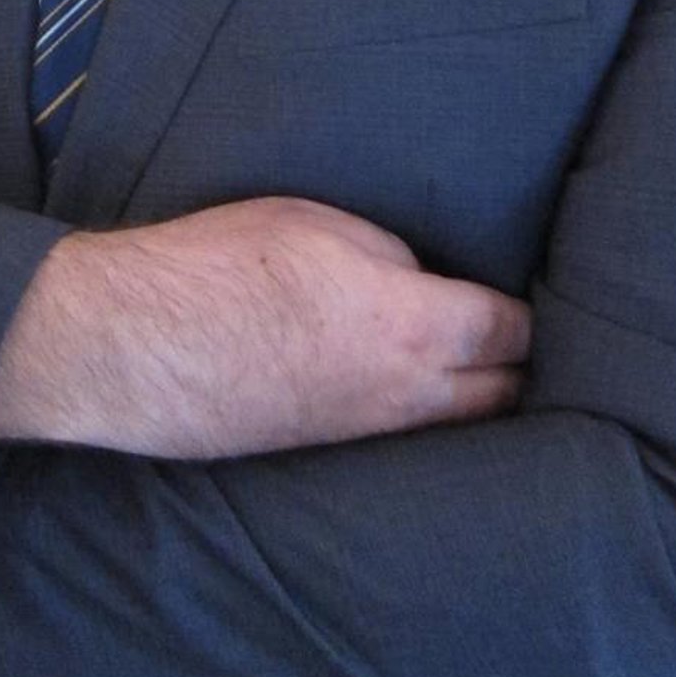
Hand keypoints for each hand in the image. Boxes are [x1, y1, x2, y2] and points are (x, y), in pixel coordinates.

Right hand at [0, 195, 529, 459]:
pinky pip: (402, 442)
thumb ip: (391, 254)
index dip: (536, 312)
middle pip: (504, 397)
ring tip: (480, 368)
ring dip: (476, 401)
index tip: (541, 294)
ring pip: (457, 429)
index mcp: (415, 326)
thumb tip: (421, 279)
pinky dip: (420, 420)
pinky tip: (404, 391)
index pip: (517, 333)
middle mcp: (405, 395)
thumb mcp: (317, 223)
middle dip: (522, 367)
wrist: (134, 343)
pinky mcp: (324, 453)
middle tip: (523, 335)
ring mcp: (365, 435)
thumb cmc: (221, 265)